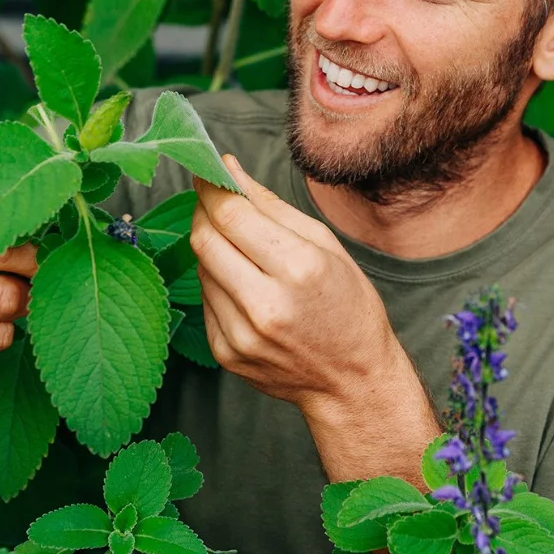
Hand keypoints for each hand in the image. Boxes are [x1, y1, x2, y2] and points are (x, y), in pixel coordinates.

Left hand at [190, 156, 414, 419]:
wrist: (352, 382)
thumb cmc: (348, 307)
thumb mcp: (325, 246)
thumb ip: (272, 207)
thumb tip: (229, 170)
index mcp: (299, 269)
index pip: (232, 215)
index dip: (211, 186)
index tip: (207, 171)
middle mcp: (265, 304)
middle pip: (205, 239)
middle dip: (204, 210)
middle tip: (214, 198)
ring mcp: (242, 334)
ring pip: (201, 268)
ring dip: (212, 246)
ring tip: (240, 247)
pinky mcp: (226, 354)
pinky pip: (206, 300)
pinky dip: (217, 281)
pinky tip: (243, 284)